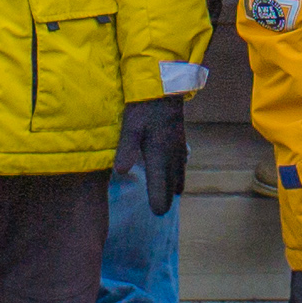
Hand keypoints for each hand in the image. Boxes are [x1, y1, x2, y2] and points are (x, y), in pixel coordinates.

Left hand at [116, 96, 188, 212]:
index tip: (155, 214)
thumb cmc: (144, 108)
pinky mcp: (181, 143)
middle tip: (159, 211)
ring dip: (173, 189)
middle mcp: (173, 158)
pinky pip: (182, 167)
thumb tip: (120, 173)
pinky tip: (173, 176)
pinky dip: (177, 176)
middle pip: (173, 188)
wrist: (164, 88)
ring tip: (166, 198)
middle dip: (166, 200)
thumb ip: (126, 150)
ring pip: (179, 177)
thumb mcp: (130, 128)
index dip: (159, 204)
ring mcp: (180, 151)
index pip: (162, 190)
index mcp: (160, 157)